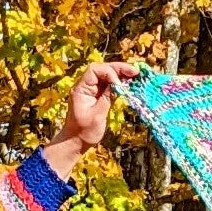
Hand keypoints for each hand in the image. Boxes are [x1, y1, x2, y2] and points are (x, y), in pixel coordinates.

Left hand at [43, 61, 137, 178]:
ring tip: (135, 75)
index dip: (109, 72)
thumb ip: (107, 98)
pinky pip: (108, 85)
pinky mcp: (97, 96)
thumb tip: (118, 85)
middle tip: (135, 72)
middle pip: (102, 69)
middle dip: (118, 69)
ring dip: (120, 74)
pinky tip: (129, 83)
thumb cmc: (84, 132)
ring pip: (106, 75)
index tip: (119, 84)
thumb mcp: (97, 115)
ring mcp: (91, 90)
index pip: (94, 70)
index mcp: (81, 89)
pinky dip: (119, 83)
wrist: (76, 142)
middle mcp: (85, 86)